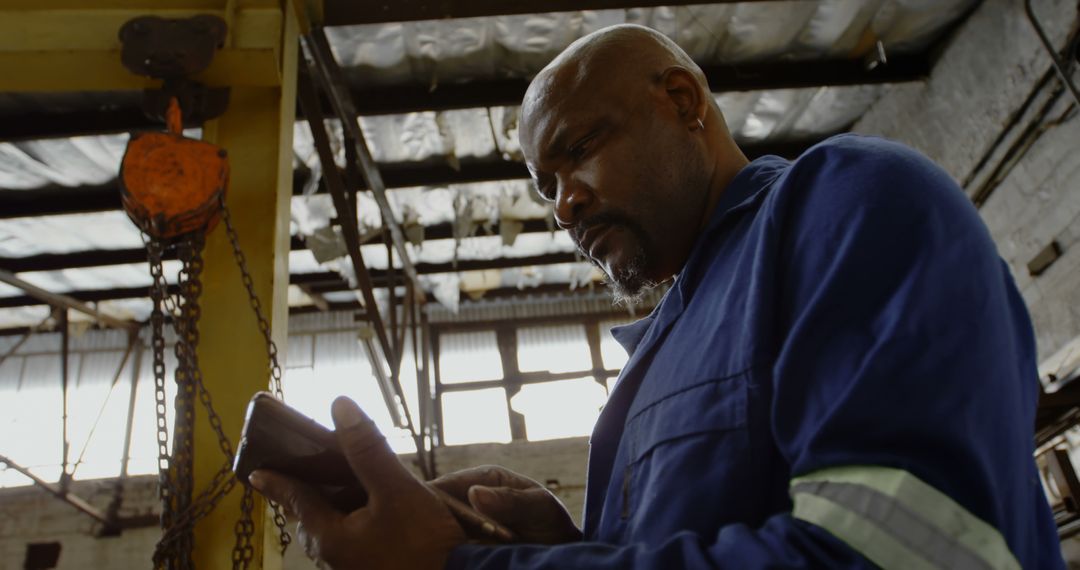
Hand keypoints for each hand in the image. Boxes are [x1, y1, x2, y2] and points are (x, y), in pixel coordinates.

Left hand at [249, 397, 465, 569]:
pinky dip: (352, 525)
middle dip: (305, 499)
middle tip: (303, 476)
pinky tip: (372, 515)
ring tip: (342, 490)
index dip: (277, 483)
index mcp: (331, 537)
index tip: (255, 473)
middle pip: (311, 522)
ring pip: (332, 536)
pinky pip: (351, 545)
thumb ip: (368, 449)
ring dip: (332, 513)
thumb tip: (340, 407)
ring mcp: (355, 569)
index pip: (296, 501)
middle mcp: (336, 558)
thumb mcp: (397, 489)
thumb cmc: (424, 543)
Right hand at [432, 465, 582, 544]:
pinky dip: (447, 551)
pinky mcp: (468, 544)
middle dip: (434, 520)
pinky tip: (450, 558)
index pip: (450, 484)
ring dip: (440, 538)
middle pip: (439, 506)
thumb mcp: (539, 507)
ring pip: (440, 528)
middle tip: (439, 537)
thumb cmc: (552, 523)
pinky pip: (450, 546)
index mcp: (486, 480)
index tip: (429, 514)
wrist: (561, 550)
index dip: (435, 496)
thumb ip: (511, 500)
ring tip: (446, 550)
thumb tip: (475, 494)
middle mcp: (471, 498)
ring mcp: (468, 522)